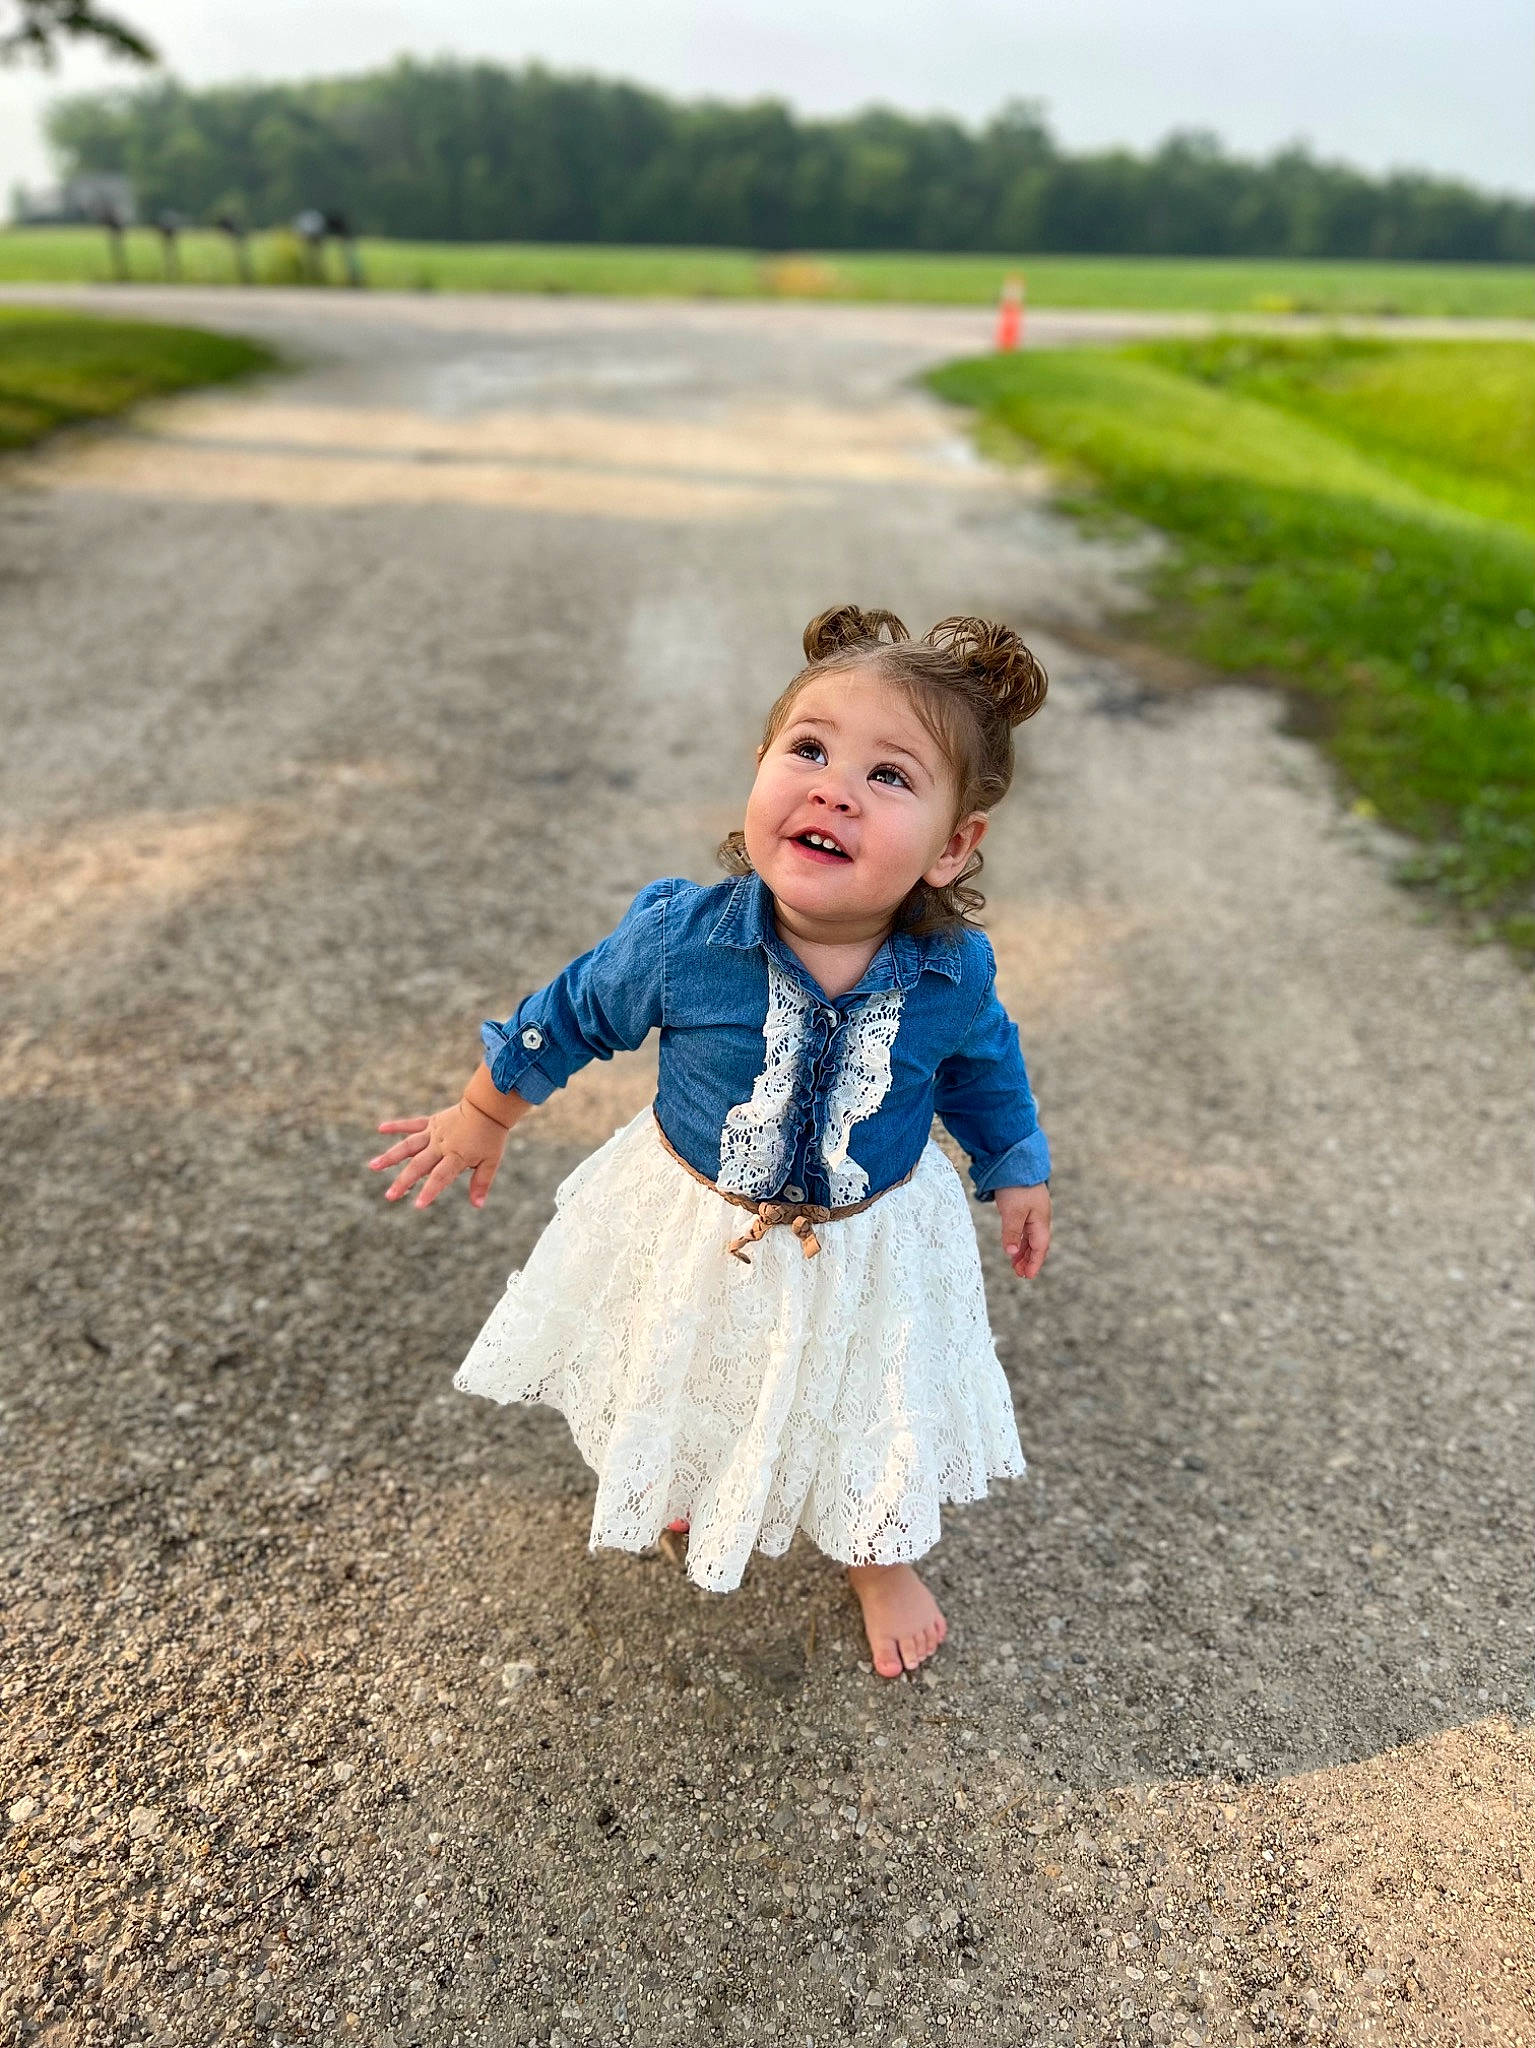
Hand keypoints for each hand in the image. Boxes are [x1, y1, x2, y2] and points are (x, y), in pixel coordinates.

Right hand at [369, 1098, 509, 1210]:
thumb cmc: (491, 1137)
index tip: (418, 1205)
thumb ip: (481, 1183)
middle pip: (419, 1165)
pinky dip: (396, 1125)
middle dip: (404, 1181)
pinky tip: (380, 1128)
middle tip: (389, 1196)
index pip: (440, 1177)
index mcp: (456, 1156)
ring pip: (408, 1145)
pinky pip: (411, 1124)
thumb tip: (477, 1206)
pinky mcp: (431, 1122)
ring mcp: (434, 1133)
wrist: (489, 1107)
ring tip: (373, 1166)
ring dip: (390, 1156)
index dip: (429, 1191)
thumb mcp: (491, 1162)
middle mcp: (441, 1145)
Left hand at [994, 1182, 1050, 1278]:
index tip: (1026, 1276)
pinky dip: (1019, 1240)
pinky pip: (1024, 1229)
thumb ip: (1011, 1232)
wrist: (1016, 1161)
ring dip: (1023, 1251)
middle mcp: (1039, 1218)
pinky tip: (1013, 1245)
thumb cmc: (1016, 1186)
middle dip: (1029, 1260)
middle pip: (1037, 1244)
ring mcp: (1033, 1213)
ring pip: (1030, 1238)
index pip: (1040, 1247)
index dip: (1034, 1263)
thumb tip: (1010, 1253)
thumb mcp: (1012, 1211)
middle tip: (1019, 1274)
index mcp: (1040, 1221)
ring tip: (1015, 1264)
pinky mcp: (1025, 1207)